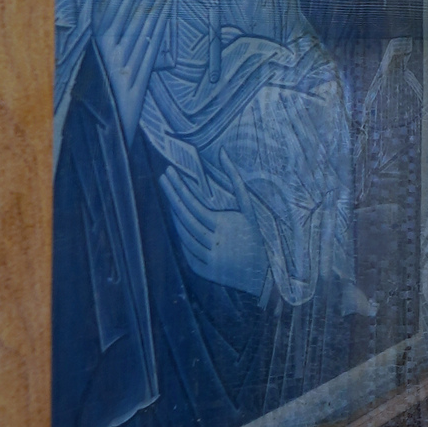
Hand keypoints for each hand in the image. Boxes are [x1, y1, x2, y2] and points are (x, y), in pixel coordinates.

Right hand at [95, 0, 170, 131]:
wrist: (106, 129)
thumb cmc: (107, 90)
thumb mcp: (110, 57)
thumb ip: (119, 28)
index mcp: (101, 37)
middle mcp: (110, 43)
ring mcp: (124, 57)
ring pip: (147, 14)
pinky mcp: (137, 73)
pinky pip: (150, 41)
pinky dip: (158, 20)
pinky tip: (169, 1)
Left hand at [161, 155, 271, 298]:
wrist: (264, 274)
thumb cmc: (255, 236)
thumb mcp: (249, 208)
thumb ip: (235, 180)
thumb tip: (222, 152)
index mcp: (223, 225)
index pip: (193, 204)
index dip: (179, 188)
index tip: (169, 172)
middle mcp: (213, 242)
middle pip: (184, 217)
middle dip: (172, 195)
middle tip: (163, 178)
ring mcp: (207, 258)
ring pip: (183, 235)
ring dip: (176, 217)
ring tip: (173, 201)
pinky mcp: (204, 271)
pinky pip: (187, 252)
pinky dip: (183, 239)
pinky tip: (181, 225)